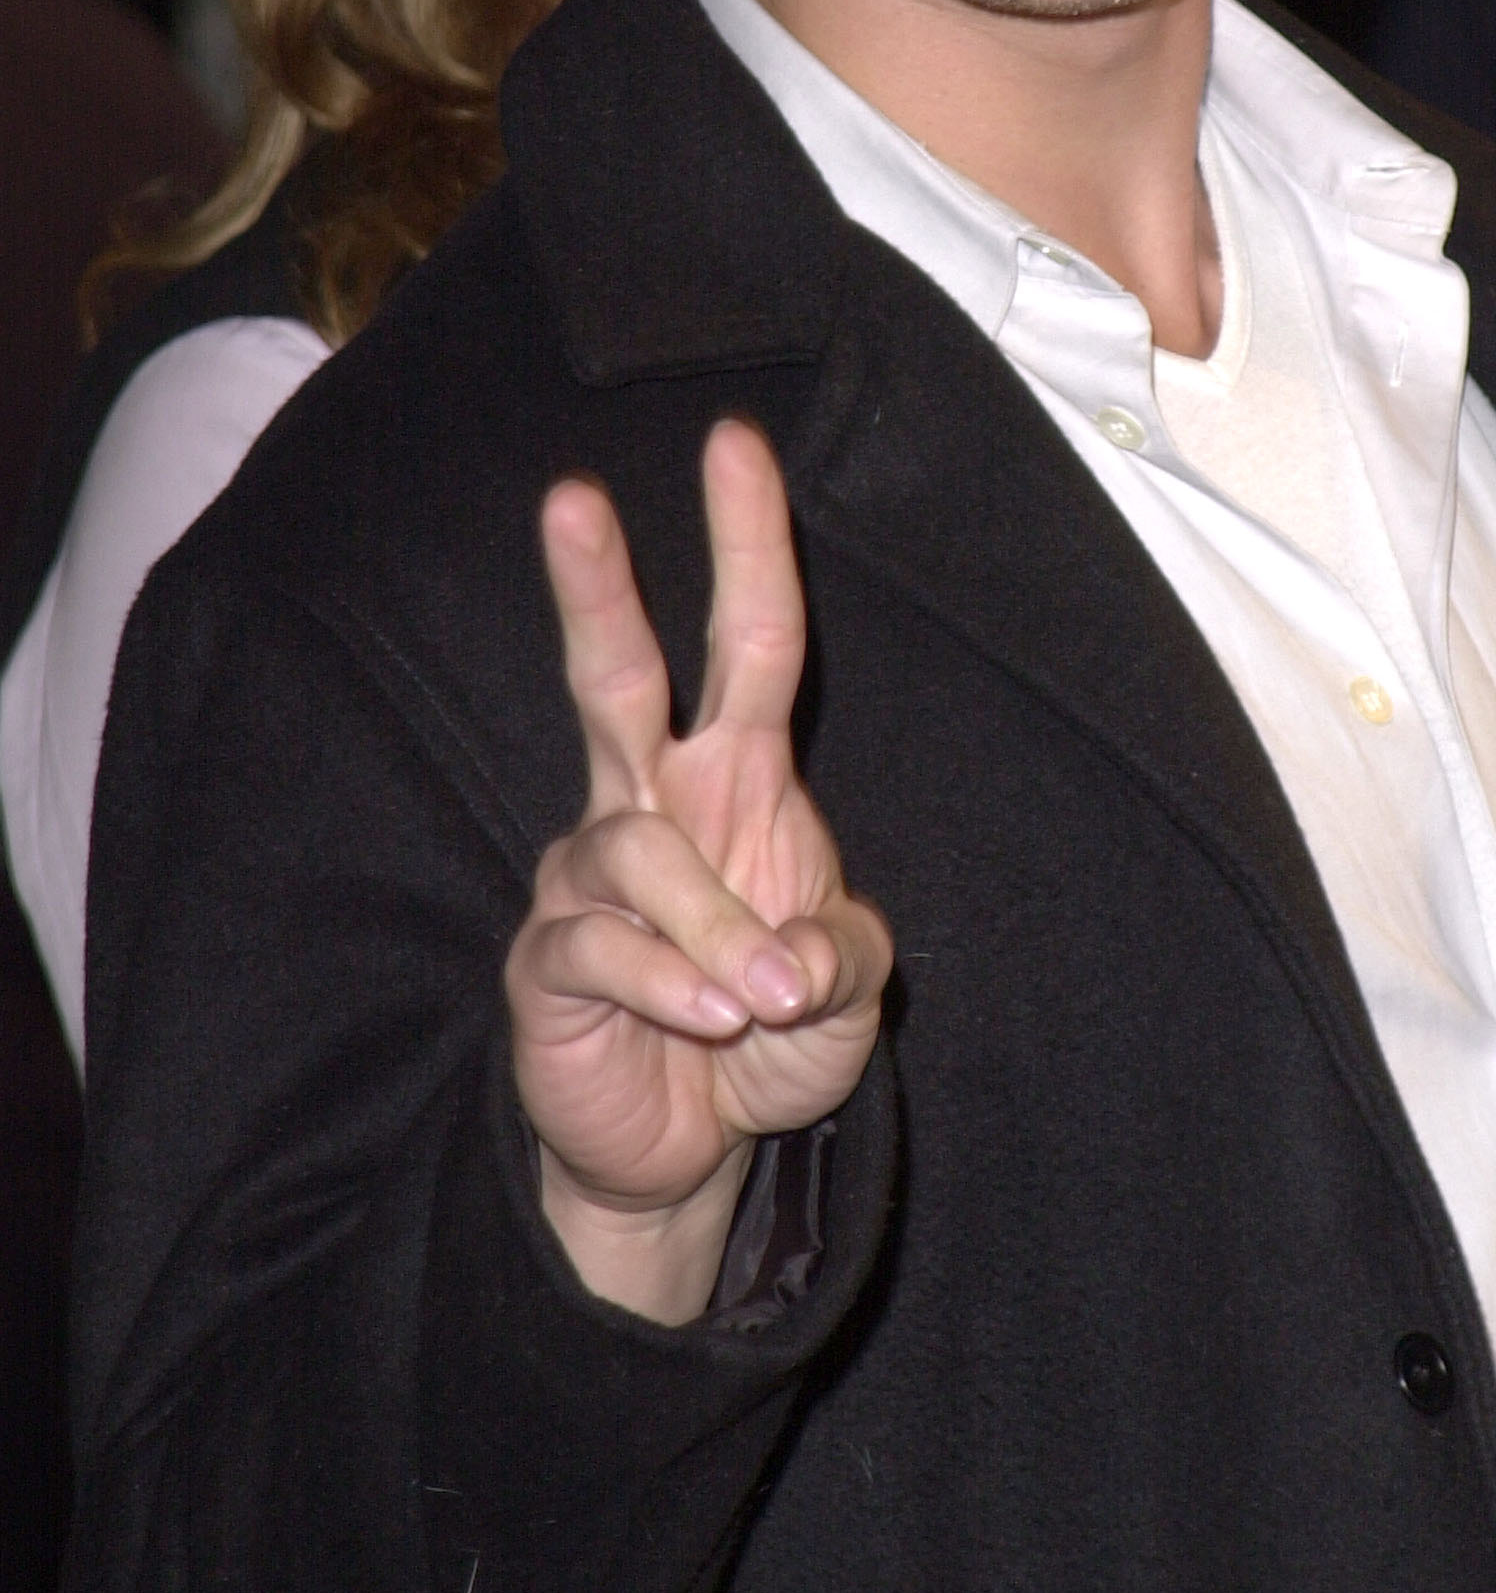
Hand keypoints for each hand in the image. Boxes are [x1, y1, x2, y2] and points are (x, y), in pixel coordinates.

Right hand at [506, 420, 890, 1323]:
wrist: (693, 1149)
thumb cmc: (772, 1033)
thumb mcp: (851, 991)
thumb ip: (844, 951)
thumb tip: (791, 950)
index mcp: (739, 780)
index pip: (751, 639)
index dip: (747, 544)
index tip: (736, 443)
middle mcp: (653, 803)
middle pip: (614, 673)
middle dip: (595, 587)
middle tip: (569, 497)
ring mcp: (588, 875)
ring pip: (637, 850)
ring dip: (715, 932)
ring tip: (761, 1005)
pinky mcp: (547, 957)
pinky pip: (602, 945)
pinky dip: (673, 986)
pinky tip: (708, 1024)